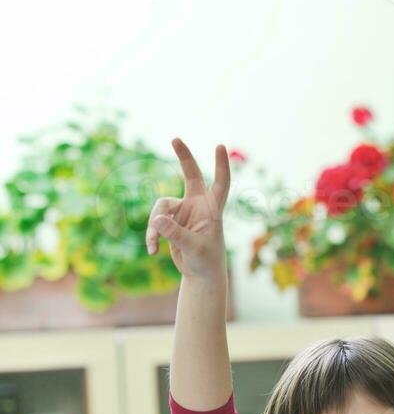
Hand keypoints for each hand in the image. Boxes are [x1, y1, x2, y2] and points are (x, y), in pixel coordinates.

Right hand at [146, 138, 229, 279]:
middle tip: (175, 138)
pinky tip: (152, 250)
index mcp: (212, 210)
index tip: (220, 146)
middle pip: (190, 175)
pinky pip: (155, 222)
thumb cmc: (206, 261)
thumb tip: (156, 220)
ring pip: (162, 207)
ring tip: (154, 244)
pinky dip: (152, 235)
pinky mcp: (171, 221)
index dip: (221, 166)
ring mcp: (183, 211)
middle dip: (183, 156)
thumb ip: (176, 234)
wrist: (200, 275)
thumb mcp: (193, 249)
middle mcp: (198, 205)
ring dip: (155, 225)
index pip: (220, 184)